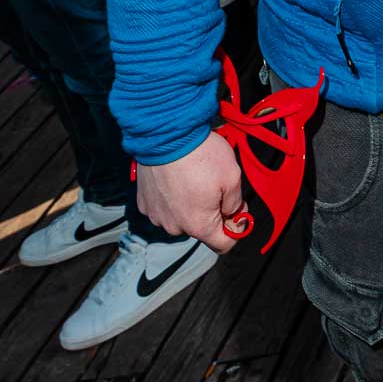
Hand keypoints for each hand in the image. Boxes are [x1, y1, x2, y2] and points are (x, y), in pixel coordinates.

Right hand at [136, 131, 245, 251]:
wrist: (166, 135)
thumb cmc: (201, 155)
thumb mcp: (232, 177)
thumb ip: (235, 204)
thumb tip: (232, 214)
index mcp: (199, 225)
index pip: (223, 245)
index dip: (235, 229)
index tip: (237, 209)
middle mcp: (175, 227)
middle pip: (201, 228)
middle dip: (212, 211)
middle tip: (216, 184)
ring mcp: (157, 216)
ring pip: (182, 217)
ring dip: (190, 204)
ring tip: (194, 177)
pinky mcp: (145, 203)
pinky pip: (165, 207)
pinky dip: (172, 197)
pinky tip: (177, 177)